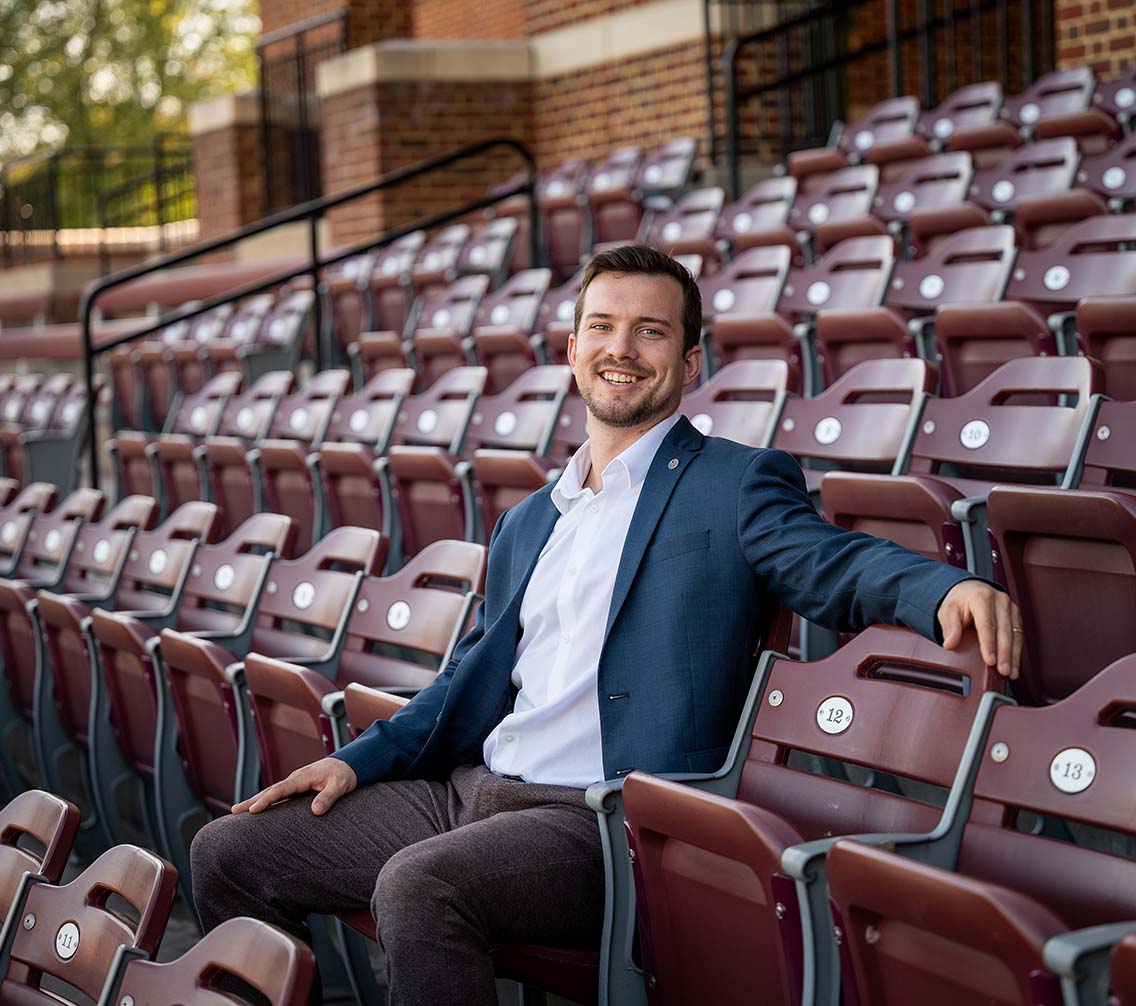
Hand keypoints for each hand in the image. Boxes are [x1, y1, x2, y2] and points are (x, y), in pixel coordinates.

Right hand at [231, 757, 357, 816]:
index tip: (252, 810)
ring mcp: (295, 784)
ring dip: (255, 801)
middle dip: (251, 801)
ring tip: (238, 812)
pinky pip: (278, 795)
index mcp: (302, 778)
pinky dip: (266, 801)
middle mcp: (295, 779)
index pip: (280, 790)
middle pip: (269, 791)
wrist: (348, 765)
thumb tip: (315, 811)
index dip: (266, 800)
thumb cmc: (344, 775)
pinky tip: (258, 810)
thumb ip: (328, 797)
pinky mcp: (297, 789)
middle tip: (234, 812)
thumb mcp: (340, 786)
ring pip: (271, 793)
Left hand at [937, 580, 1021, 678]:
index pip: (987, 625)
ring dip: (1014, 656)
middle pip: (1004, 631)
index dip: (989, 645)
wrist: (969, 590)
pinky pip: (1018, 635)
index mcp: (981, 597)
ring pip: (1015, 634)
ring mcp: (1010, 607)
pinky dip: (1017, 651)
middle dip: (1005, 654)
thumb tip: (949, 643)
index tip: (990, 661)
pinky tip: (1014, 665)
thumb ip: (950, 627)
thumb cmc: (959, 602)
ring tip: (1011, 673)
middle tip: (1003, 671)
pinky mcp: (1015, 615)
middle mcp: (999, 600)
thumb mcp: (948, 611)